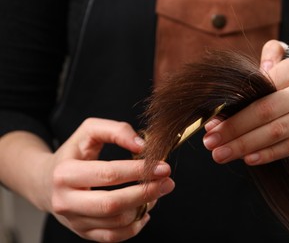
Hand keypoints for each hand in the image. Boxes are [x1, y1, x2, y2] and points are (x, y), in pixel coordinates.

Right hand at [42, 118, 174, 241]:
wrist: (46, 181)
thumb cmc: (73, 154)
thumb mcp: (88, 132)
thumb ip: (116, 130)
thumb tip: (142, 145)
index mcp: (65, 174)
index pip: (108, 174)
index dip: (138, 171)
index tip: (162, 166)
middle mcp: (66, 201)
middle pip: (112, 205)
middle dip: (145, 193)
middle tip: (168, 183)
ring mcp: (73, 221)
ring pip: (116, 223)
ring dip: (143, 207)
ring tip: (156, 192)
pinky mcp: (82, 232)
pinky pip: (113, 237)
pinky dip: (134, 227)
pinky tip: (145, 210)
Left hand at [203, 40, 288, 165]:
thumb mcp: (286, 64)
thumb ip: (266, 60)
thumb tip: (240, 84)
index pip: (259, 89)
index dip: (233, 107)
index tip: (211, 121)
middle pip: (265, 111)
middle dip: (234, 129)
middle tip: (209, 142)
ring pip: (276, 132)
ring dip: (245, 145)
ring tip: (221, 154)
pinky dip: (268, 154)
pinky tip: (247, 158)